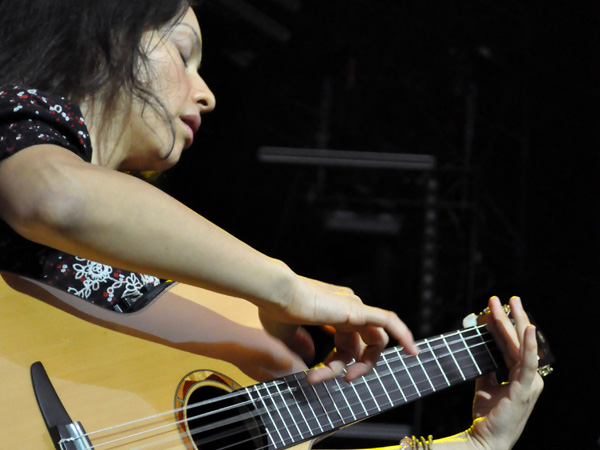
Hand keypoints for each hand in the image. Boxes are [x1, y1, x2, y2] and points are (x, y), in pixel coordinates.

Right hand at [259, 275, 417, 383]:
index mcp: (332, 312)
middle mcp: (347, 308)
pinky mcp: (357, 311)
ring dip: (364, 365)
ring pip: (375, 342)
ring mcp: (354, 308)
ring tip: (348, 378)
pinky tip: (413, 350)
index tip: (316, 377)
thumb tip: (310, 361)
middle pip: (362, 346)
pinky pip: (389, 322)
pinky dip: (403, 334)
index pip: (347, 344)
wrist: (276, 294)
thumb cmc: (275, 310)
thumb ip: (300, 347)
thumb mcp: (286, 336)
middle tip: (341, 381)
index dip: (335, 365)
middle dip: (353, 368)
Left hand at [466, 296, 543, 449]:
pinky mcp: (525, 388)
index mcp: (520, 376)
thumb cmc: (487, 415)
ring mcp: (529, 382)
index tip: (493, 309)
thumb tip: (479, 349)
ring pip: (520, 346)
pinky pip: (527, 362)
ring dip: (513, 323)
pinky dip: (528, 344)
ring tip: (508, 303)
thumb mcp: (485, 385)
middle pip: (517, 341)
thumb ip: (486, 367)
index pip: (510, 345)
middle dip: (510, 317)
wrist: (485, 439)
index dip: (502, 326)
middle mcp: (528, 377)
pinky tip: (527, 328)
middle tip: (504, 298)